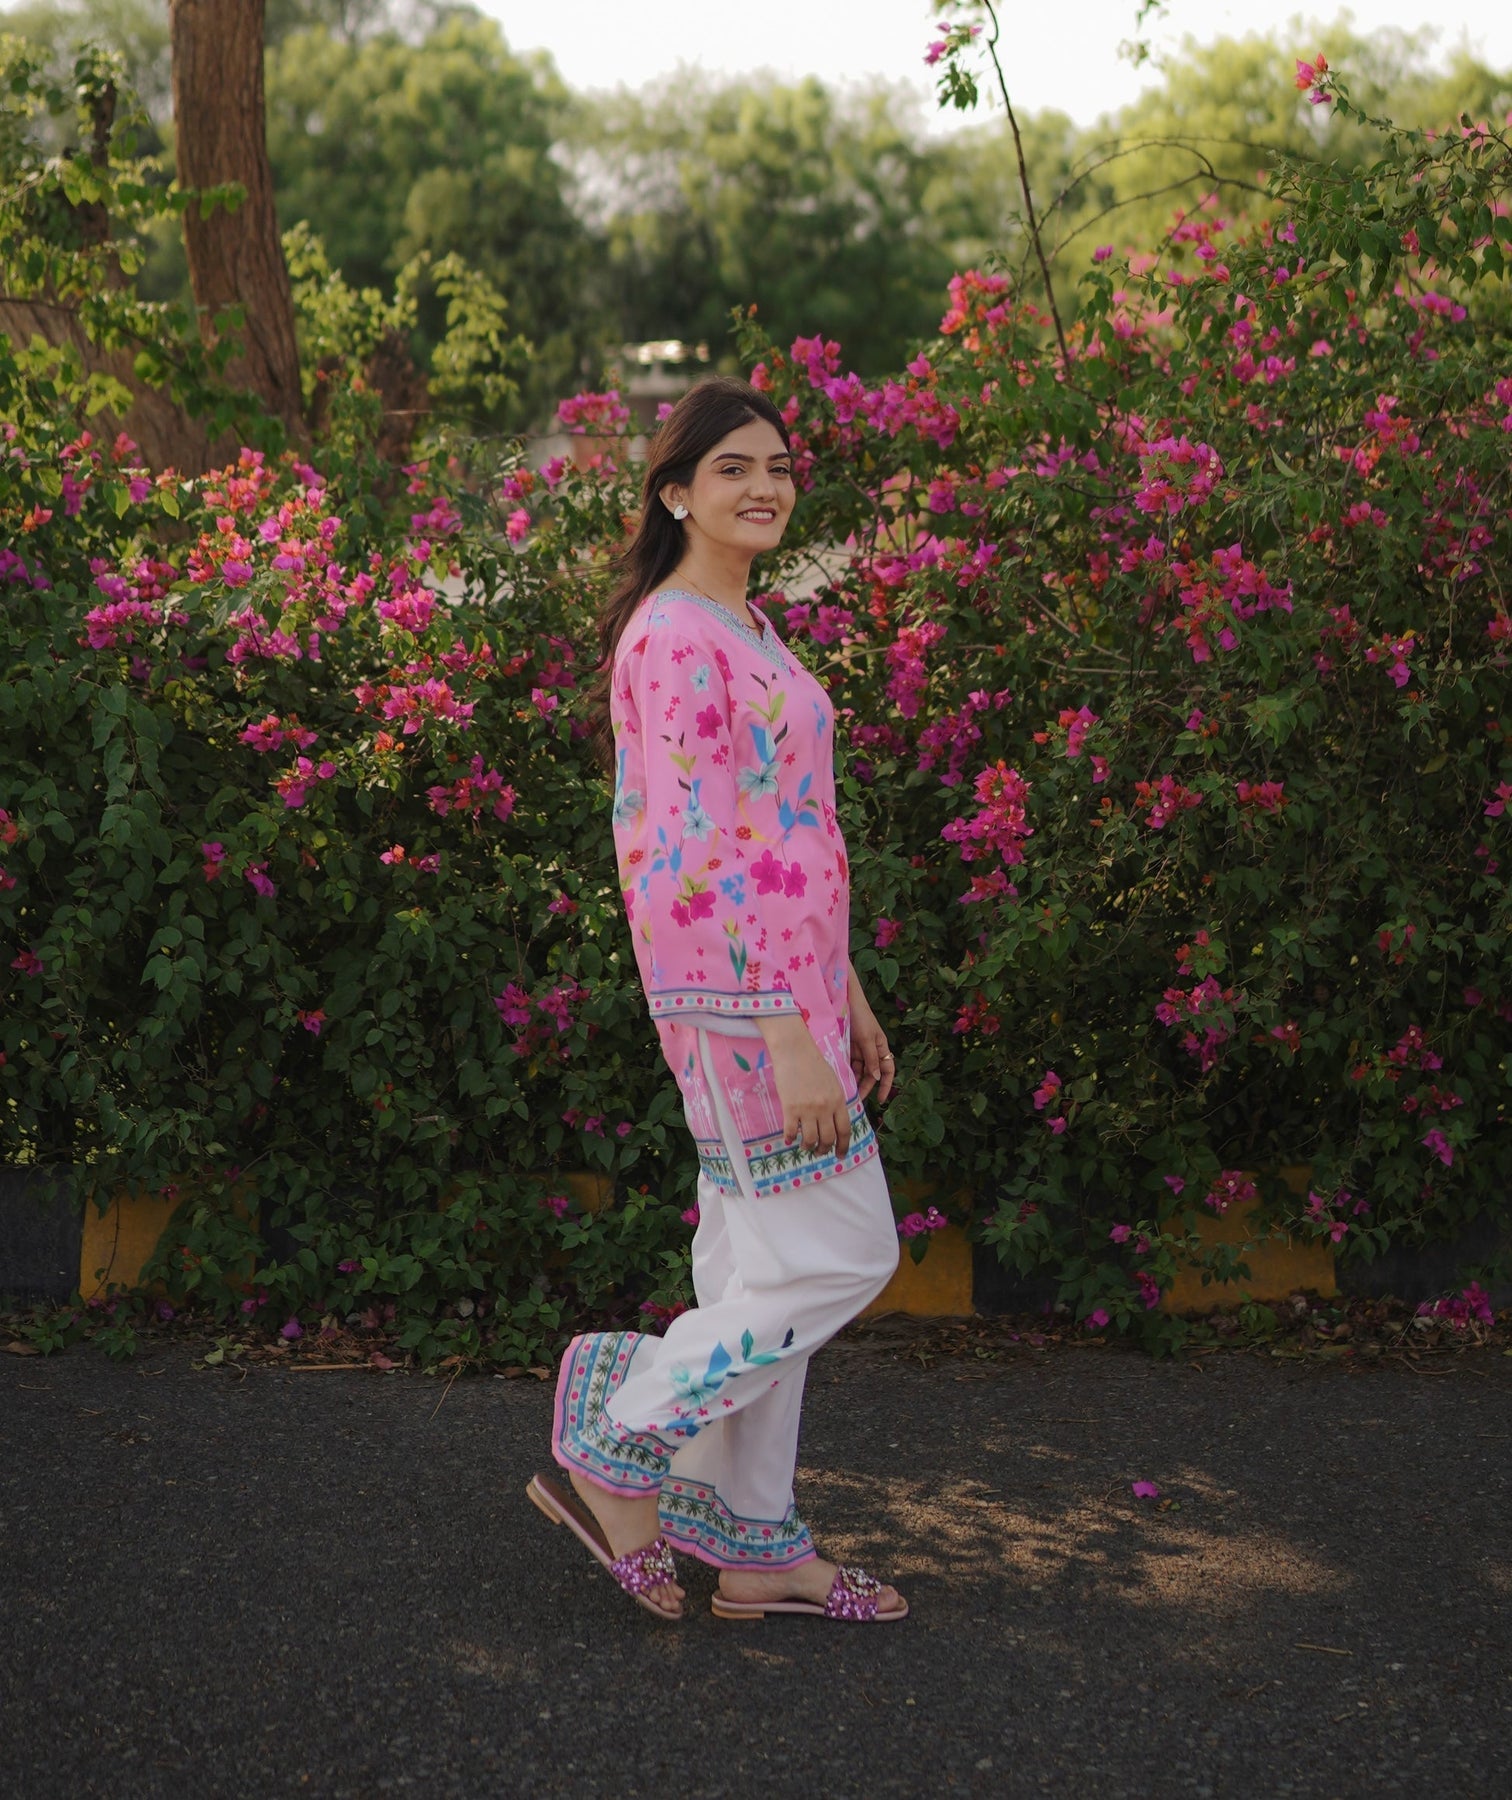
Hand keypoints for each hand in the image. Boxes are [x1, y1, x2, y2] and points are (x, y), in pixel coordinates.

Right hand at [757, 1016, 849, 1154]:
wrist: (794, 1051)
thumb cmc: (813, 1063)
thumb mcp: (833, 1082)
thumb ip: (835, 1101)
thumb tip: (833, 1120)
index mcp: (838, 1100)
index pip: (844, 1130)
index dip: (843, 1146)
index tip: (840, 1155)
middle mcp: (825, 1108)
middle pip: (828, 1138)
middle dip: (824, 1149)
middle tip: (820, 1152)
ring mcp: (808, 1109)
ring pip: (810, 1139)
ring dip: (808, 1147)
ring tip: (805, 1146)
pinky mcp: (790, 1108)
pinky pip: (791, 1131)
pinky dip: (790, 1138)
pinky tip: (789, 1139)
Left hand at [847, 968, 896, 1104]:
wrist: (846, 1001)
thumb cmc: (861, 1017)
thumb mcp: (867, 1039)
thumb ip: (872, 1058)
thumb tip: (877, 1077)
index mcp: (881, 1047)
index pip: (888, 1070)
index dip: (886, 1085)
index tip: (881, 1099)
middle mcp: (872, 1050)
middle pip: (872, 1073)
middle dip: (867, 1086)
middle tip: (858, 1099)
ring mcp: (860, 1049)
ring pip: (860, 1070)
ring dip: (856, 1080)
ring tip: (848, 1092)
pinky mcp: (848, 1046)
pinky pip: (849, 1063)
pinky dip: (846, 1071)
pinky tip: (840, 1080)